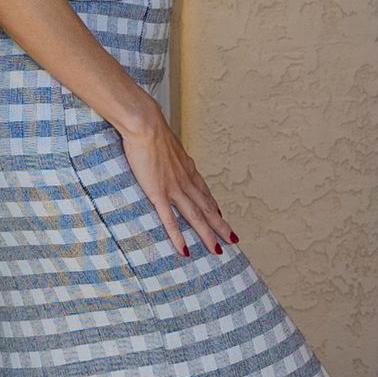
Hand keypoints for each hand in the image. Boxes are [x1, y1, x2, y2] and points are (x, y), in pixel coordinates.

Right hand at [116, 104, 235, 258]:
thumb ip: (167, 152)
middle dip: (220, 226)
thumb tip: (164, 151)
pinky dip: (179, 237)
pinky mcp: (159, 193)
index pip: (204, 191)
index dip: (214, 206)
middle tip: (232, 240)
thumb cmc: (150, 129)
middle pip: (207, 208)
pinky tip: (185, 251)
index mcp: (187, 168)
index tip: (221, 215)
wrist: (145, 125)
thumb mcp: (164, 141)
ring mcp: (174, 189)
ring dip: (207, 235)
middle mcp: (186, 180)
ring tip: (217, 251)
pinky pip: (170, 221)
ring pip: (195, 217)